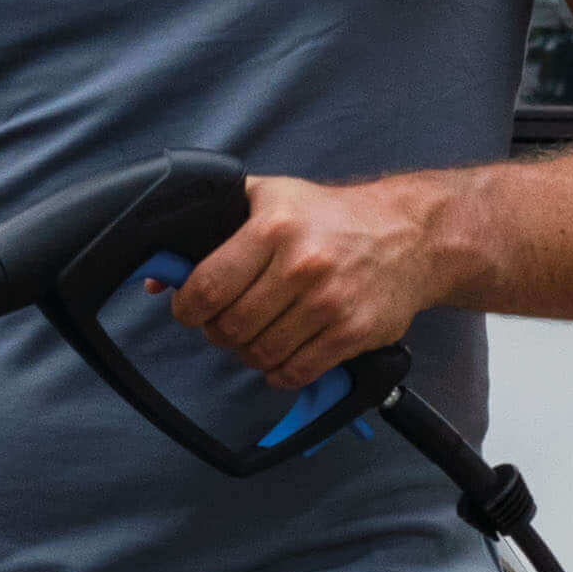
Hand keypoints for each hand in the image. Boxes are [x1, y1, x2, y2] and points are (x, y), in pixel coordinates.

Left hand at [158, 170, 473, 387]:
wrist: (411, 234)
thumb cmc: (333, 217)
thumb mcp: (269, 199)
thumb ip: (214, 228)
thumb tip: (161, 278)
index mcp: (274, 227)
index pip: (207, 287)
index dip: (188, 307)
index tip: (191, 308)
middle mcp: (302, 264)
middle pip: (230, 327)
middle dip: (219, 331)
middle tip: (228, 321)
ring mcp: (329, 302)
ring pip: (259, 354)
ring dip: (250, 352)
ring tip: (260, 333)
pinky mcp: (352, 333)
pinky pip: (295, 372)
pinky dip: (280, 371)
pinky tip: (285, 352)